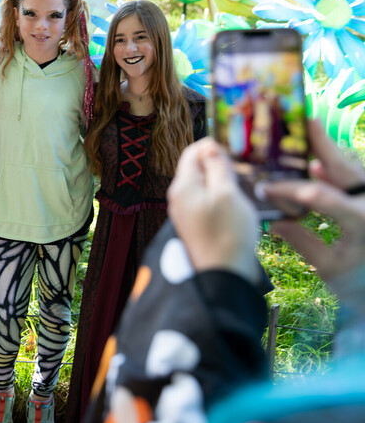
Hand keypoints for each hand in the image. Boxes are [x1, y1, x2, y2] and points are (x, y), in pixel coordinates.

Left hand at [167, 138, 260, 283]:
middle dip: (221, 166)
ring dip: (224, 183)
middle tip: (244, 173)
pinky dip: (223, 199)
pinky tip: (238, 207)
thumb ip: (217, 167)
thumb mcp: (227, 194)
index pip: (193, 151)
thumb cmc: (227, 235)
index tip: (237, 154)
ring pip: (206, 185)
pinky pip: (208, 202)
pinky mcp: (196, 224)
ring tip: (243, 191)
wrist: (223, 276)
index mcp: (182, 186)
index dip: (215, 147)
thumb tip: (210, 146)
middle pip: (199, 168)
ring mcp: (186, 212)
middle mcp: (179, 197)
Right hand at [264, 120, 364, 280]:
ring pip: (352, 171)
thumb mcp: (329, 269)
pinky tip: (320, 164)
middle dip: (323, 145)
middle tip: (306, 121)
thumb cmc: (361, 288)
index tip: (266, 190)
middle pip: (345, 169)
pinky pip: (355, 182)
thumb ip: (302, 242)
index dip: (289, 190)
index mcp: (361, 222)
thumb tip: (273, 222)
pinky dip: (337, 171)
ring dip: (330, 153)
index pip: (319, 196)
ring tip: (310, 131)